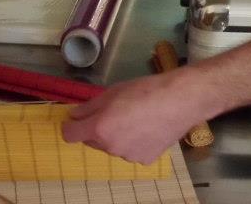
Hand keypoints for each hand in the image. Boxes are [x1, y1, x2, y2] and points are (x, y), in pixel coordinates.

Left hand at [61, 68, 206, 163]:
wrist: (179, 101)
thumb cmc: (145, 90)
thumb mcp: (112, 91)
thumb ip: (90, 106)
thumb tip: (74, 115)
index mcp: (99, 128)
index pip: (71, 134)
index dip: (70, 125)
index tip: (76, 118)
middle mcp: (110, 147)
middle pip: (92, 140)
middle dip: (97, 128)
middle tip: (115, 112)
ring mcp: (127, 157)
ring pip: (113, 146)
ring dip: (117, 136)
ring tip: (137, 118)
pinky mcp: (144, 160)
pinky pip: (131, 151)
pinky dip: (134, 142)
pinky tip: (148, 128)